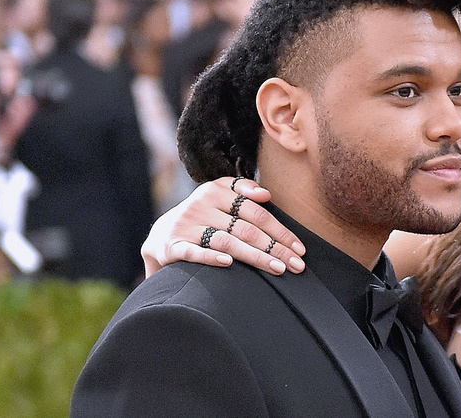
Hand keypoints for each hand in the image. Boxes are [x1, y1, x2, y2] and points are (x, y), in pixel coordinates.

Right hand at [141, 177, 305, 277]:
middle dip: (275, 248)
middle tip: (296, 265)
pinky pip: (194, 252)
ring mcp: (186, 226)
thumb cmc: (203, 217)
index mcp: (216, 191)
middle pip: (246, 228)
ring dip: (255, 256)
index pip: (256, 212)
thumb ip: (243, 191)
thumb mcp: (219, 197)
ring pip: (227, 241)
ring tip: (278, 269)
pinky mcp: (172, 246)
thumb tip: (266, 194)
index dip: (280, 230)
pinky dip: (211, 258)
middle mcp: (200, 206)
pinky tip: (229, 264)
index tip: (300, 248)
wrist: (161, 235)